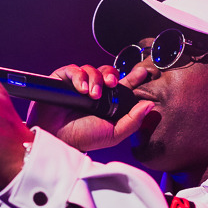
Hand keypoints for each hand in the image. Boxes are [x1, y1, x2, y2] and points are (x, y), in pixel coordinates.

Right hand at [27, 64, 152, 151]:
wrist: (57, 137)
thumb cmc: (83, 138)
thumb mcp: (113, 133)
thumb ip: (133, 120)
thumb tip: (150, 105)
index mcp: (107, 104)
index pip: (122, 86)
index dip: (133, 77)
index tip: (143, 72)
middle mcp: (93, 92)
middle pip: (108, 73)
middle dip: (112, 74)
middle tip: (112, 83)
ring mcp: (77, 85)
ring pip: (92, 69)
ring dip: (95, 79)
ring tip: (93, 95)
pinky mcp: (62, 80)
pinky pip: (73, 69)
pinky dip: (79, 76)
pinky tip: (81, 88)